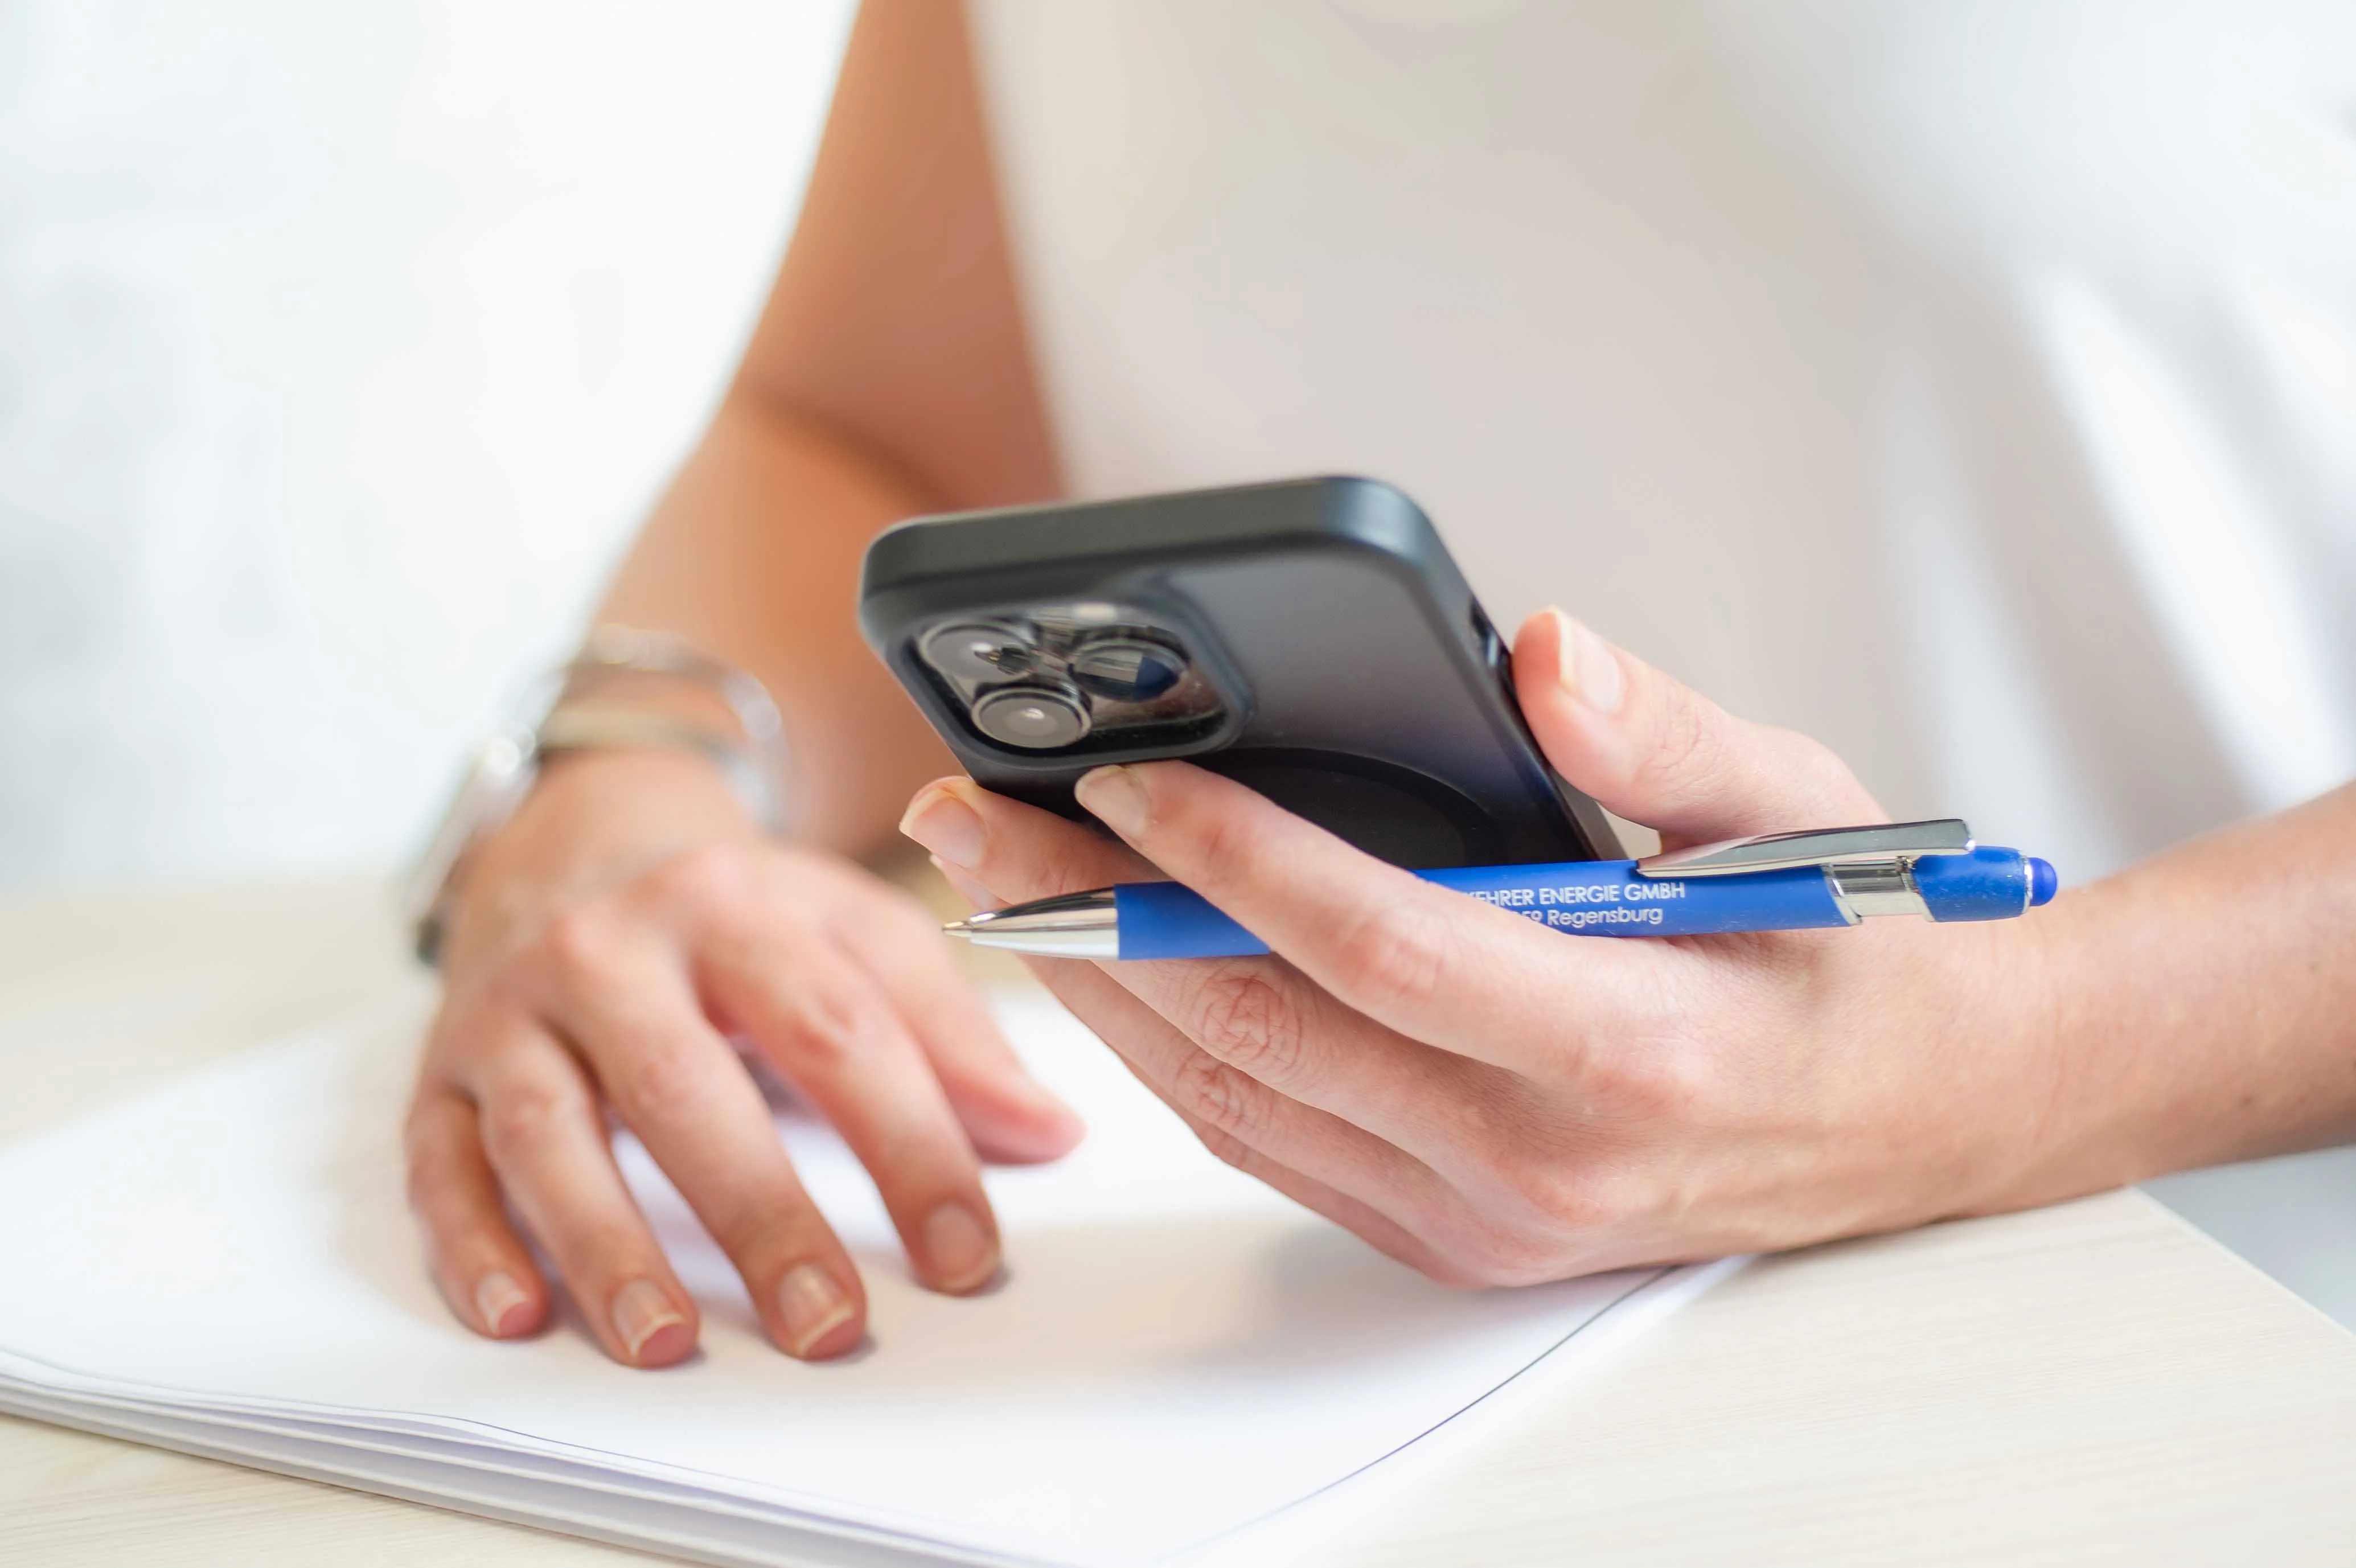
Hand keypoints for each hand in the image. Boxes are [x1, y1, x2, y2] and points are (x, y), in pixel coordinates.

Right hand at [405, 746, 1082, 1364]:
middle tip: (827, 1325)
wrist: (578, 839)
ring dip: (605, 1245)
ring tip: (666, 1341)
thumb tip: (1047, 1133)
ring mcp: (511, 1012)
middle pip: (685, 1086)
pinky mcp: (436, 1073)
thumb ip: (951, 1031)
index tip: (964, 1251)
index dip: (907, 1145)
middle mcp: (608, 950)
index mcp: (731, 905)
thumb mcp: (852, 931)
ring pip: (547, 1132)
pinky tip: (519, 1316)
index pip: (835, 1029)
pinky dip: (472, 1246)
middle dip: (759, 1215)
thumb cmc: (732, 910)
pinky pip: (440, 1165)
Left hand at [900, 610, 2069, 1284]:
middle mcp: (1538, 1159)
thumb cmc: (1854, 945)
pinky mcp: (1459, 1238)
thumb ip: (1665, 733)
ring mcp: (1489, 1217)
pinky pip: (1274, 1146)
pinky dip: (1172, 1059)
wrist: (1929, 1113)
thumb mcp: (1795, 807)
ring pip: (1238, 1101)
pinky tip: (1108, 974)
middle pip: (1260, 1030)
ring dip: (1098, 995)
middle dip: (1092, 922)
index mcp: (1622, 1045)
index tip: (1115, 776)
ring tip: (998, 889)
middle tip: (975, 825)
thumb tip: (1541, 654)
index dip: (1227, 856)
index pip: (1373, 945)